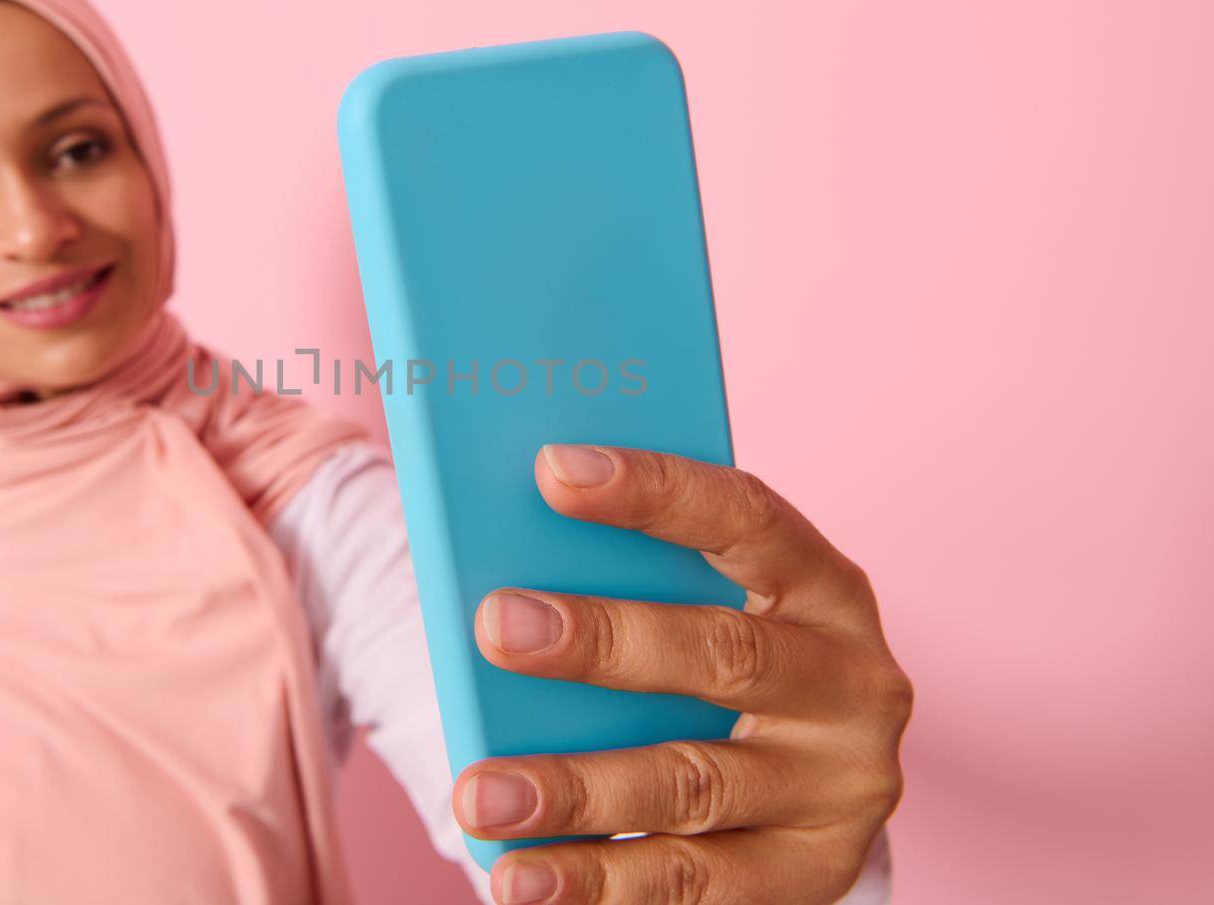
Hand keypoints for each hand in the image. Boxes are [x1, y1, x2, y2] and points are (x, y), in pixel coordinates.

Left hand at [452, 444, 911, 903]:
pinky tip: (524, 880)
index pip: (746, 517)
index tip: (553, 470)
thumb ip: (629, 578)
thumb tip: (497, 546)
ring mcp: (837, 787)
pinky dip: (599, 884)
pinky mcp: (809, 874)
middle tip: (497, 627)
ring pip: (695, 785)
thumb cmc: (719, 660)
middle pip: (725, 656)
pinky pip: (692, 885)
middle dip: (603, 640)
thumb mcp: (703, 605)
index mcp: (823, 585)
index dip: (654, 491)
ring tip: (481, 797)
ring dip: (578, 792)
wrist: (810, 782)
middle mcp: (851, 682)